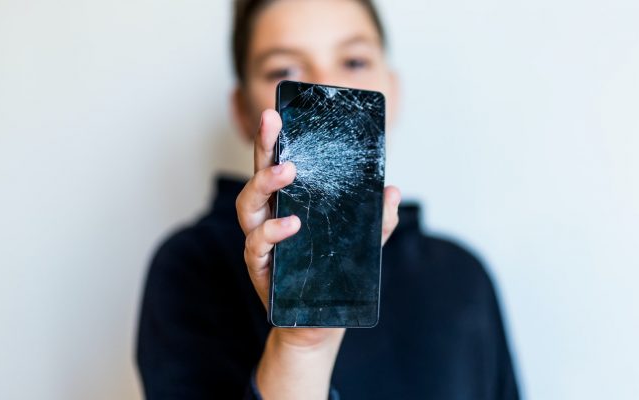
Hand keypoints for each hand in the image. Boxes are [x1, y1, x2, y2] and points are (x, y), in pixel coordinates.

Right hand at [235, 109, 399, 398]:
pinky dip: (273, 232)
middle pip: (256, 175)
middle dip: (263, 146)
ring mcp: (260, 242)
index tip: (277, 111)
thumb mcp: (361, 242)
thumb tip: (392, 190)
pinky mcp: (260, 267)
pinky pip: (257, 245)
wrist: (321, 321)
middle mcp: (267, 218)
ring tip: (286, 172)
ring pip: (247, 207)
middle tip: (275, 125)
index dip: (274, 138)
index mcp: (288, 203)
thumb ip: (378, 218)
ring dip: (263, 184)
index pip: (276, 163)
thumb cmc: (333, 274)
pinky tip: (291, 225)